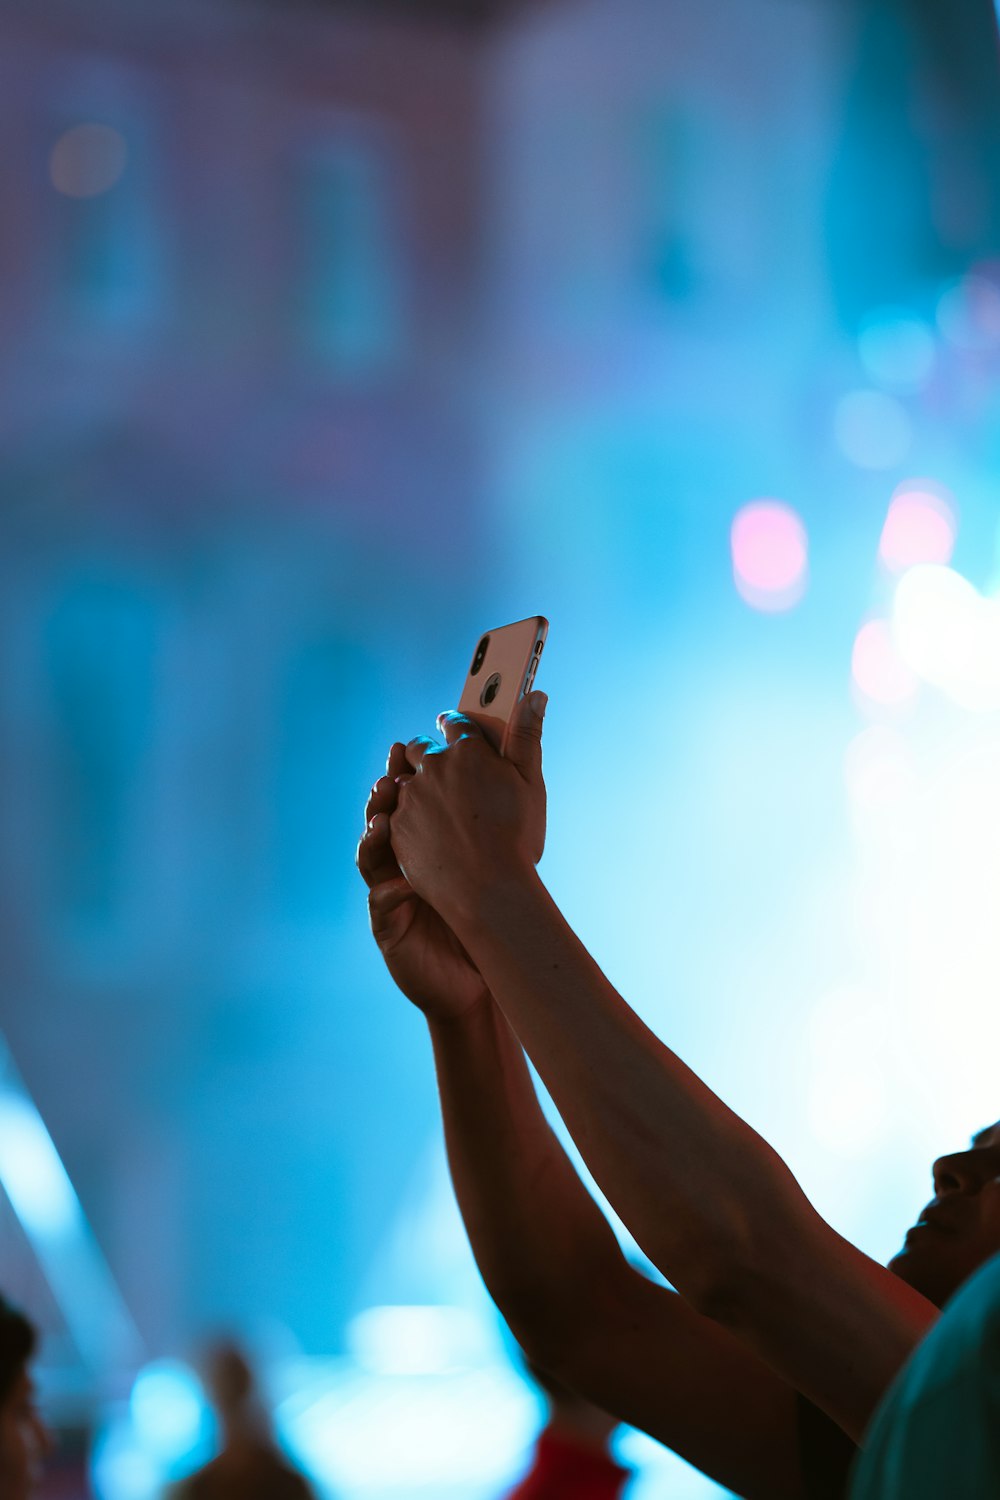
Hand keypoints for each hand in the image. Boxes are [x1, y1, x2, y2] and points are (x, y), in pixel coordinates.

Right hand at [357, 744, 489, 1021]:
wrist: (480, 975)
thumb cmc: (485, 917)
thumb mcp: (493, 864)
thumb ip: (493, 817)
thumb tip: (510, 764)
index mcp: (423, 842)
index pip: (408, 800)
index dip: (401, 774)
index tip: (404, 748)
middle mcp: (400, 863)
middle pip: (382, 820)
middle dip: (382, 797)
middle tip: (390, 777)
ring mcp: (390, 892)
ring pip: (371, 858)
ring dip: (373, 837)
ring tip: (382, 820)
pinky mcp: (389, 927)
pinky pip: (379, 904)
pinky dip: (386, 891)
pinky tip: (398, 883)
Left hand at [389, 692, 546, 921]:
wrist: (488, 888)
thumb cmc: (517, 836)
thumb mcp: (530, 783)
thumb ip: (527, 735)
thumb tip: (535, 695)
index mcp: (468, 751)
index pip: (454, 722)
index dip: (454, 724)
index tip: (452, 727)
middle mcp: (434, 766)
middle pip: (421, 748)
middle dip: (428, 753)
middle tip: (442, 768)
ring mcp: (411, 796)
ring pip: (404, 780)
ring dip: (415, 786)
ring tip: (432, 805)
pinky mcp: (396, 825)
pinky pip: (395, 812)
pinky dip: (407, 817)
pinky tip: (424, 832)